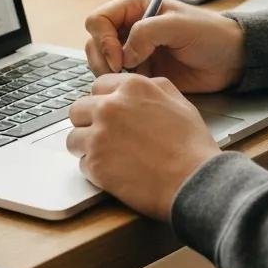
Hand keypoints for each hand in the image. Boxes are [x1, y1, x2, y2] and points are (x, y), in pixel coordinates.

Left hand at [67, 73, 219, 220]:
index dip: (104, 101)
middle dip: (88, 122)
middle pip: (78, 110)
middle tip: (105, 136)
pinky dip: (95, 169)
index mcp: (132, 88)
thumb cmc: (191, 145)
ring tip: (109, 156)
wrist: (193, 180)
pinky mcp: (95, 164)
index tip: (109, 114)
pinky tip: (116, 172)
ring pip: (74, 138)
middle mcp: (111, 107)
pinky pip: (81, 163)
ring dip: (87, 147)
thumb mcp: (179, 102)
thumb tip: (138, 86)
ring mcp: (99, 136)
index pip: (97, 86)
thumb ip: (153, 88)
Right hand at [83, 0, 244, 92]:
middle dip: (104, 61)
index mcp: (134, 6)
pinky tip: (142, 86)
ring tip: (136, 79)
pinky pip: (117, 79)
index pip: (98, 20)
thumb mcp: (178, 26)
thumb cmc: (209, 34)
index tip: (121, 58)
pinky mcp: (140, 70)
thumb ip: (147, 32)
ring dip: (112, 75)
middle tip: (125, 73)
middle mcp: (129, 26)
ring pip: (101, 63)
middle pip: (94, 43)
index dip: (103, 40)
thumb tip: (124, 54)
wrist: (229, 59)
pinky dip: (122, 85)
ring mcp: (133, 50)